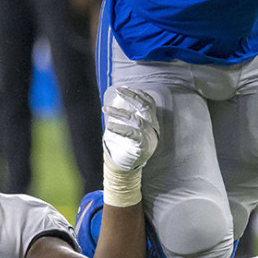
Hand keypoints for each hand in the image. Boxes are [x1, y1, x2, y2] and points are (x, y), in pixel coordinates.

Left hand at [101, 86, 159, 206]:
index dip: (142, 94)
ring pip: (136, 119)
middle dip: (132, 96)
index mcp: (151, 122)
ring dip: (119, 112)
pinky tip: (110, 126)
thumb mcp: (131, 131)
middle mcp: (152, 128)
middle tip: (118, 90)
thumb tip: (117, 102)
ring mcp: (148, 137)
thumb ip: (128, 118)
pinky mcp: (142, 147)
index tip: (131, 88)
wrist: (129, 170)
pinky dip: (121, 128)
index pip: (150, 104)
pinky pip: (132, 134)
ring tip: (105, 109)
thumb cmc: (128, 147)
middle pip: (145, 107)